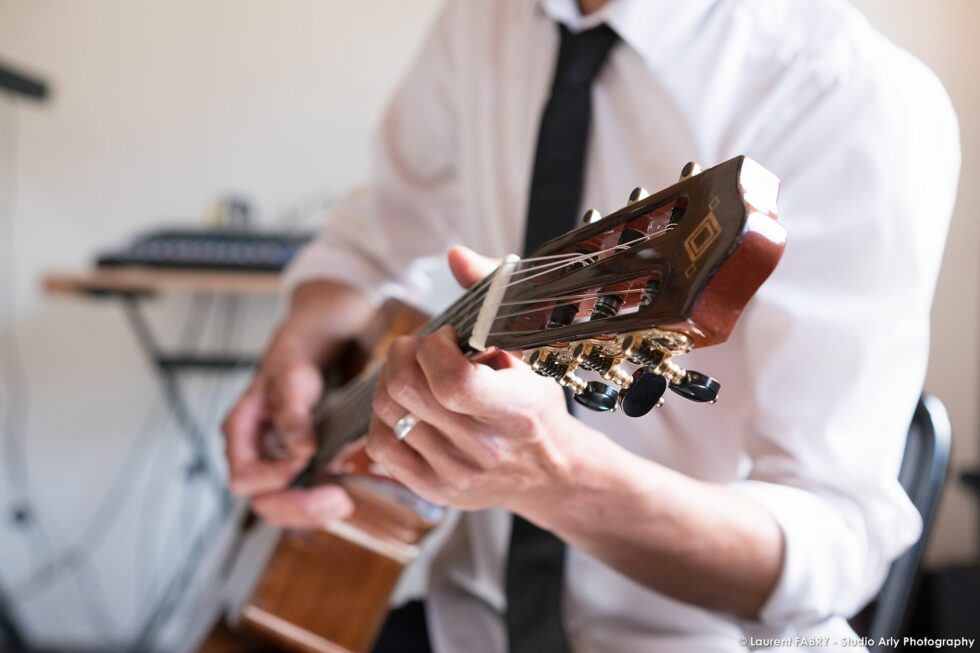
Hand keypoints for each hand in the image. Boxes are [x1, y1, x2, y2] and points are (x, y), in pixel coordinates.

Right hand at [223, 342, 352, 527]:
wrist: (309, 358)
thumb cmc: (294, 363)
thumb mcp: (291, 379)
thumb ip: (292, 413)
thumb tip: (300, 451)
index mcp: (239, 434)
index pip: (243, 476)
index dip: (273, 478)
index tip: (305, 461)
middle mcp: (251, 456)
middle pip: (262, 502)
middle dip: (299, 507)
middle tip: (338, 500)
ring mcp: (271, 467)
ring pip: (282, 508)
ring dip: (312, 513)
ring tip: (345, 503)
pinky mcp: (294, 472)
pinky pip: (300, 500)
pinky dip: (319, 505)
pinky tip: (344, 497)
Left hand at [364, 247, 578, 513]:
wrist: (552, 472)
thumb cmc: (536, 402)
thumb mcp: (530, 349)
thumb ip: (495, 295)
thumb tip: (456, 255)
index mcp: (519, 412)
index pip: (454, 384)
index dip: (435, 350)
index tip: (447, 338)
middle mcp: (487, 449)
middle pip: (409, 392)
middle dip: (404, 354)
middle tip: (420, 347)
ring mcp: (458, 475)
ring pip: (388, 414)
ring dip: (392, 379)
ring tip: (413, 371)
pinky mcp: (435, 491)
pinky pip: (380, 445)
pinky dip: (384, 416)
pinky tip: (407, 404)